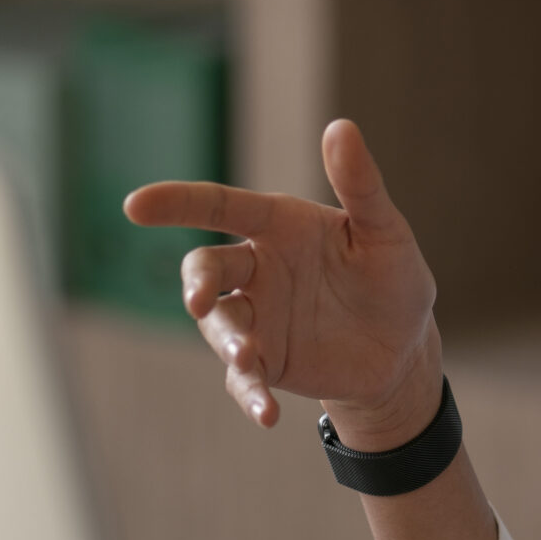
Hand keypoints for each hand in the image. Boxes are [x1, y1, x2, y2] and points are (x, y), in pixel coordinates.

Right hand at [124, 119, 439, 443]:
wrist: (404, 348)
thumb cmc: (393, 279)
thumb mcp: (385, 232)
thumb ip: (361, 185)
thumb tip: (341, 126)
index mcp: (279, 226)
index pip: (221, 206)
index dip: (178, 203)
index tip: (136, 205)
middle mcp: (258, 268)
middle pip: (206, 267)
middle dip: (197, 283)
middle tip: (203, 300)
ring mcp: (257, 317)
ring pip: (219, 324)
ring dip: (228, 341)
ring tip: (248, 360)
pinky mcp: (265, 363)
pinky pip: (242, 379)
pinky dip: (249, 395)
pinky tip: (267, 414)